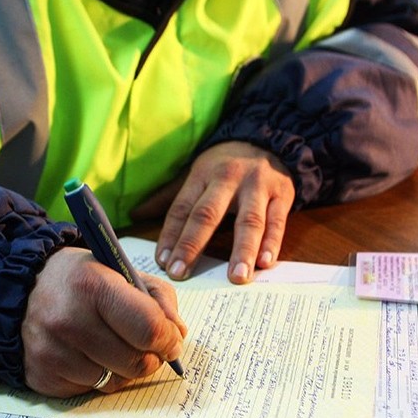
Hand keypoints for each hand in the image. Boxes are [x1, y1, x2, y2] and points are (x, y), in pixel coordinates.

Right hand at [21, 247, 186, 396]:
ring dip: (123, 369)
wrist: (18, 291)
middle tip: (145, 346)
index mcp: (93, 286)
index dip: (168, 339)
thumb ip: (158, 298)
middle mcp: (69, 320)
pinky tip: (87, 355)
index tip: (170, 340)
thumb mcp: (120, 270)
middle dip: (150, 357)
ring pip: (115, 382)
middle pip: (137, 363)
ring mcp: (53, 352)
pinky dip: (97, 377)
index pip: (149, 329)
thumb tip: (177, 336)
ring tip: (113, 347)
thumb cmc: (78, 280)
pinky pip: (90, 390)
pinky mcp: (42, 376)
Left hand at [133, 141, 294, 283]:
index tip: (163, 262)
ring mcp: (258, 187)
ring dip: (242, 251)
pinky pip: (277, 222)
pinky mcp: (283, 195)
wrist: (269, 140)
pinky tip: (265, 263)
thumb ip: (167, 197)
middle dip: (193, 245)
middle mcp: (228, 178)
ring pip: (249, 221)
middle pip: (208, 214)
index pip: (181, 208)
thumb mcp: (195, 173)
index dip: (170, 236)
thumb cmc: (225, 165)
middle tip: (182, 273)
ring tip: (236, 278)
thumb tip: (134, 215)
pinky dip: (272, 243)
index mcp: (202, 174)